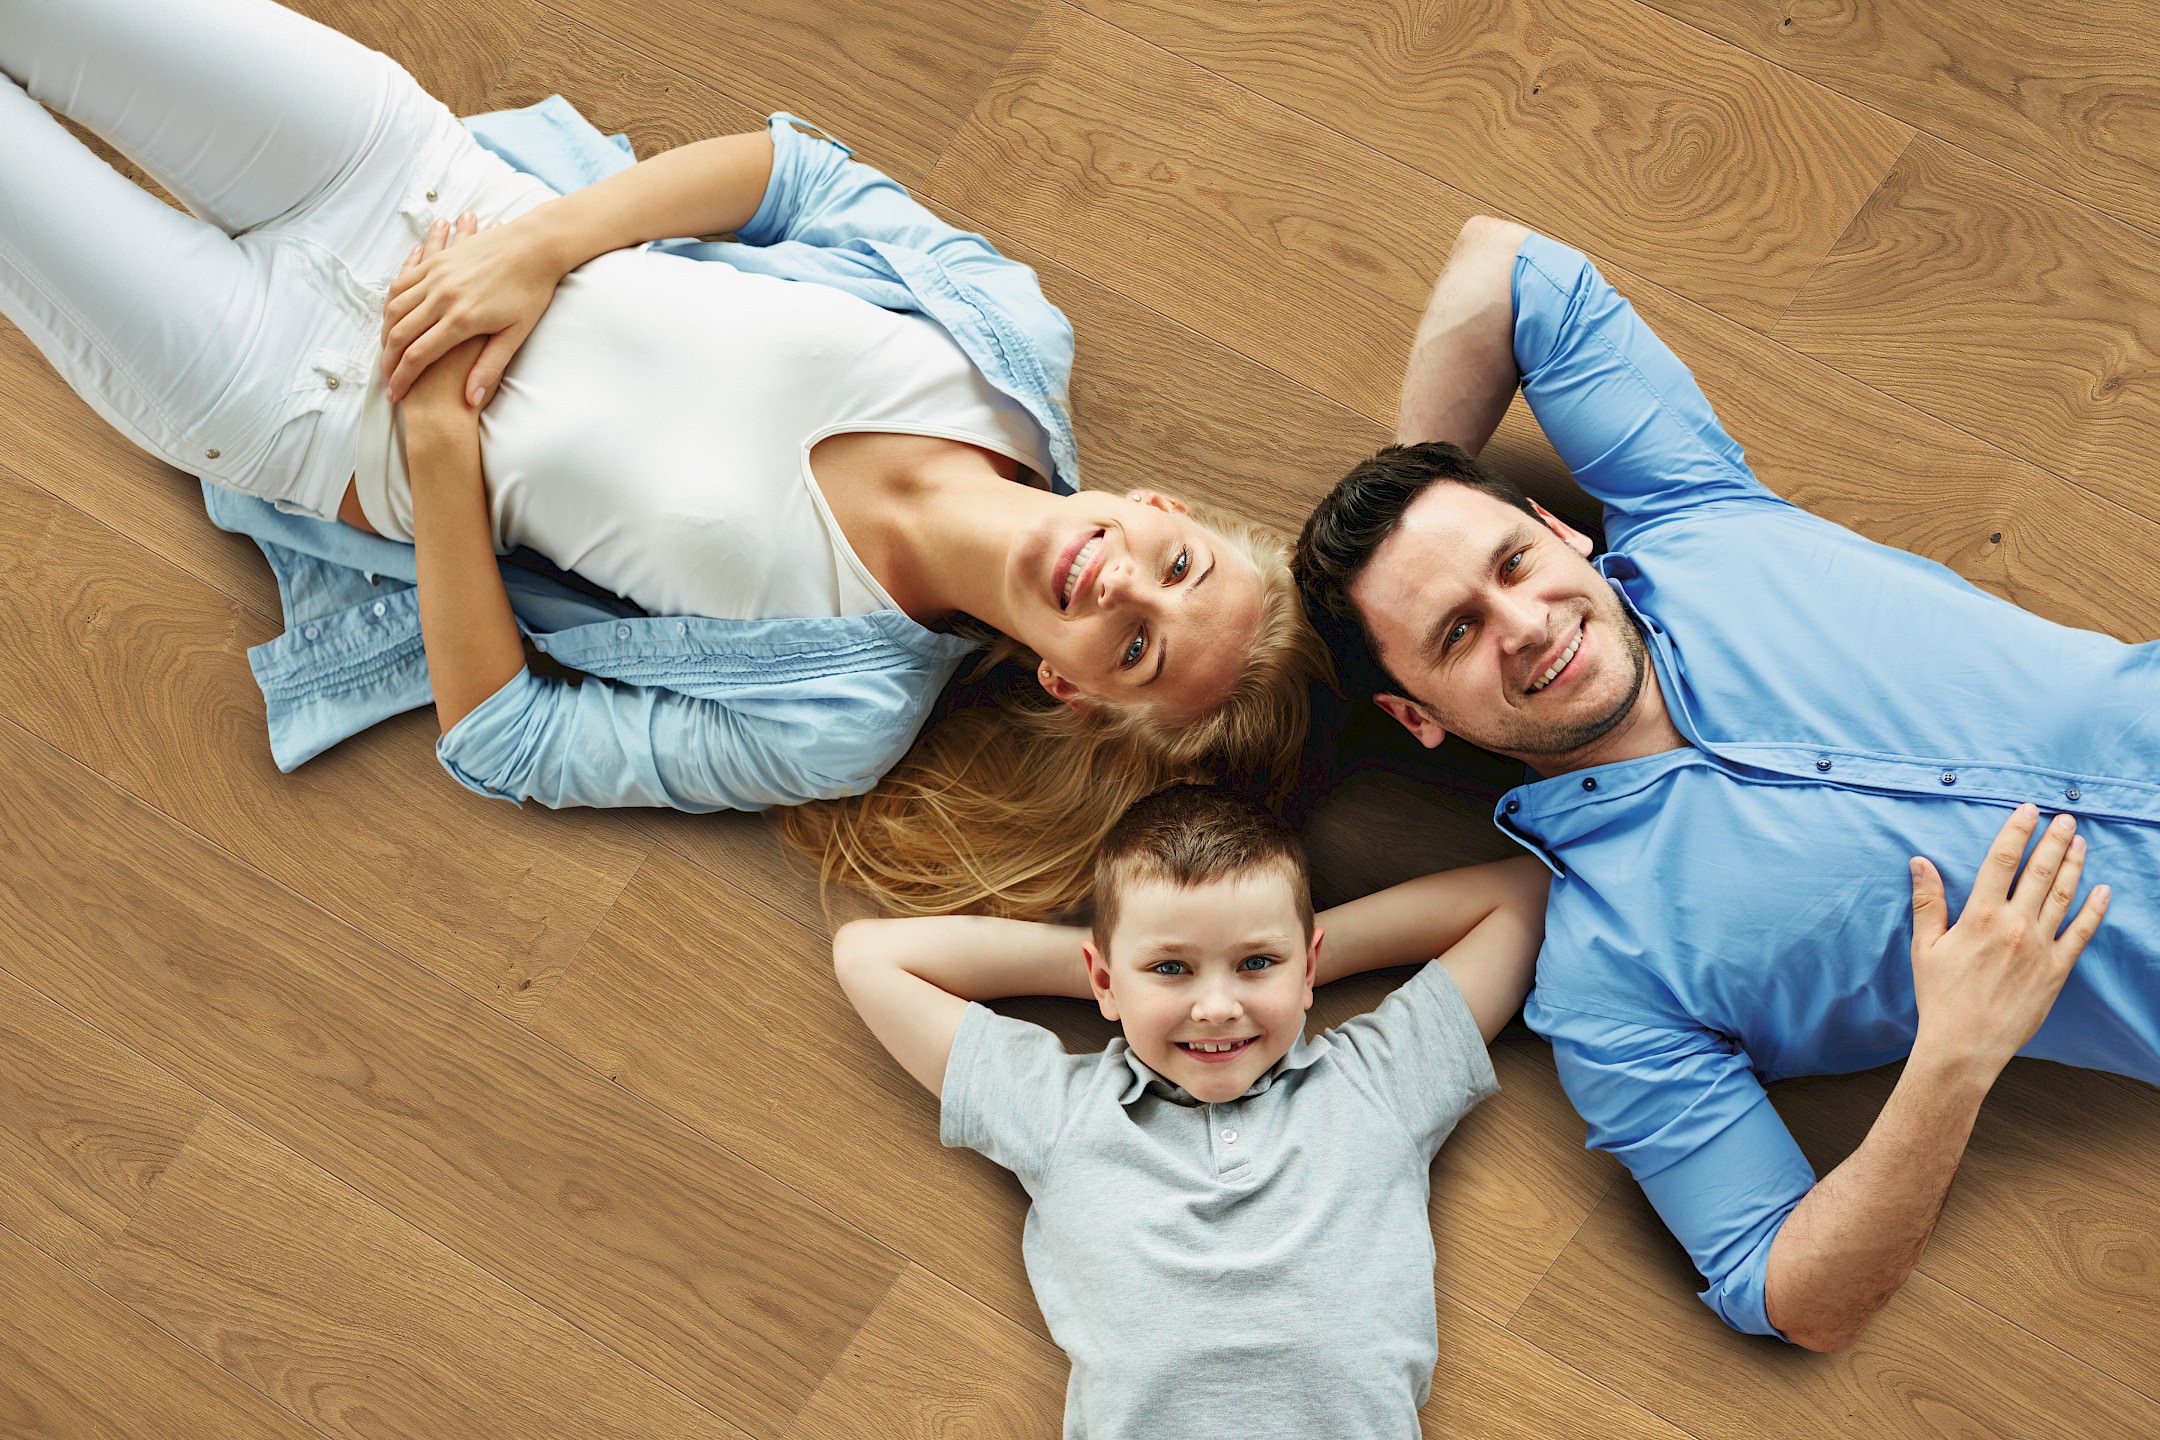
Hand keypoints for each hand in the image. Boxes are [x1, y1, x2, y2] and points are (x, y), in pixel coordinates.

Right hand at [381, 204, 561, 406]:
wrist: (535, 246)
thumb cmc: (531, 292)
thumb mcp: (516, 334)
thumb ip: (490, 367)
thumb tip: (471, 399)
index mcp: (462, 320)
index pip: (419, 356)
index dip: (403, 378)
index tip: (397, 394)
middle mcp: (444, 297)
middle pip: (400, 334)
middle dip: (388, 360)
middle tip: (386, 378)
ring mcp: (437, 277)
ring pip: (396, 308)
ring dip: (385, 332)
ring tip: (386, 352)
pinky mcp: (437, 263)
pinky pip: (403, 282)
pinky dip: (392, 302)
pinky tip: (390, 316)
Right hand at [1908, 804, 2110, 1075]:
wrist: (1964, 1046)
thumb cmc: (1939, 997)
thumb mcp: (1924, 947)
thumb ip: (1927, 901)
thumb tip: (1920, 862)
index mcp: (1980, 916)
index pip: (2001, 860)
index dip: (2016, 831)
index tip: (2027, 811)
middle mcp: (2015, 926)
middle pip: (2039, 872)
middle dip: (2054, 841)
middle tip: (2065, 818)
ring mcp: (2040, 948)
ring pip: (2063, 896)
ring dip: (2074, 865)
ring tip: (2080, 842)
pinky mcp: (2057, 970)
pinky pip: (2081, 934)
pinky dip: (2094, 910)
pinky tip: (2103, 891)